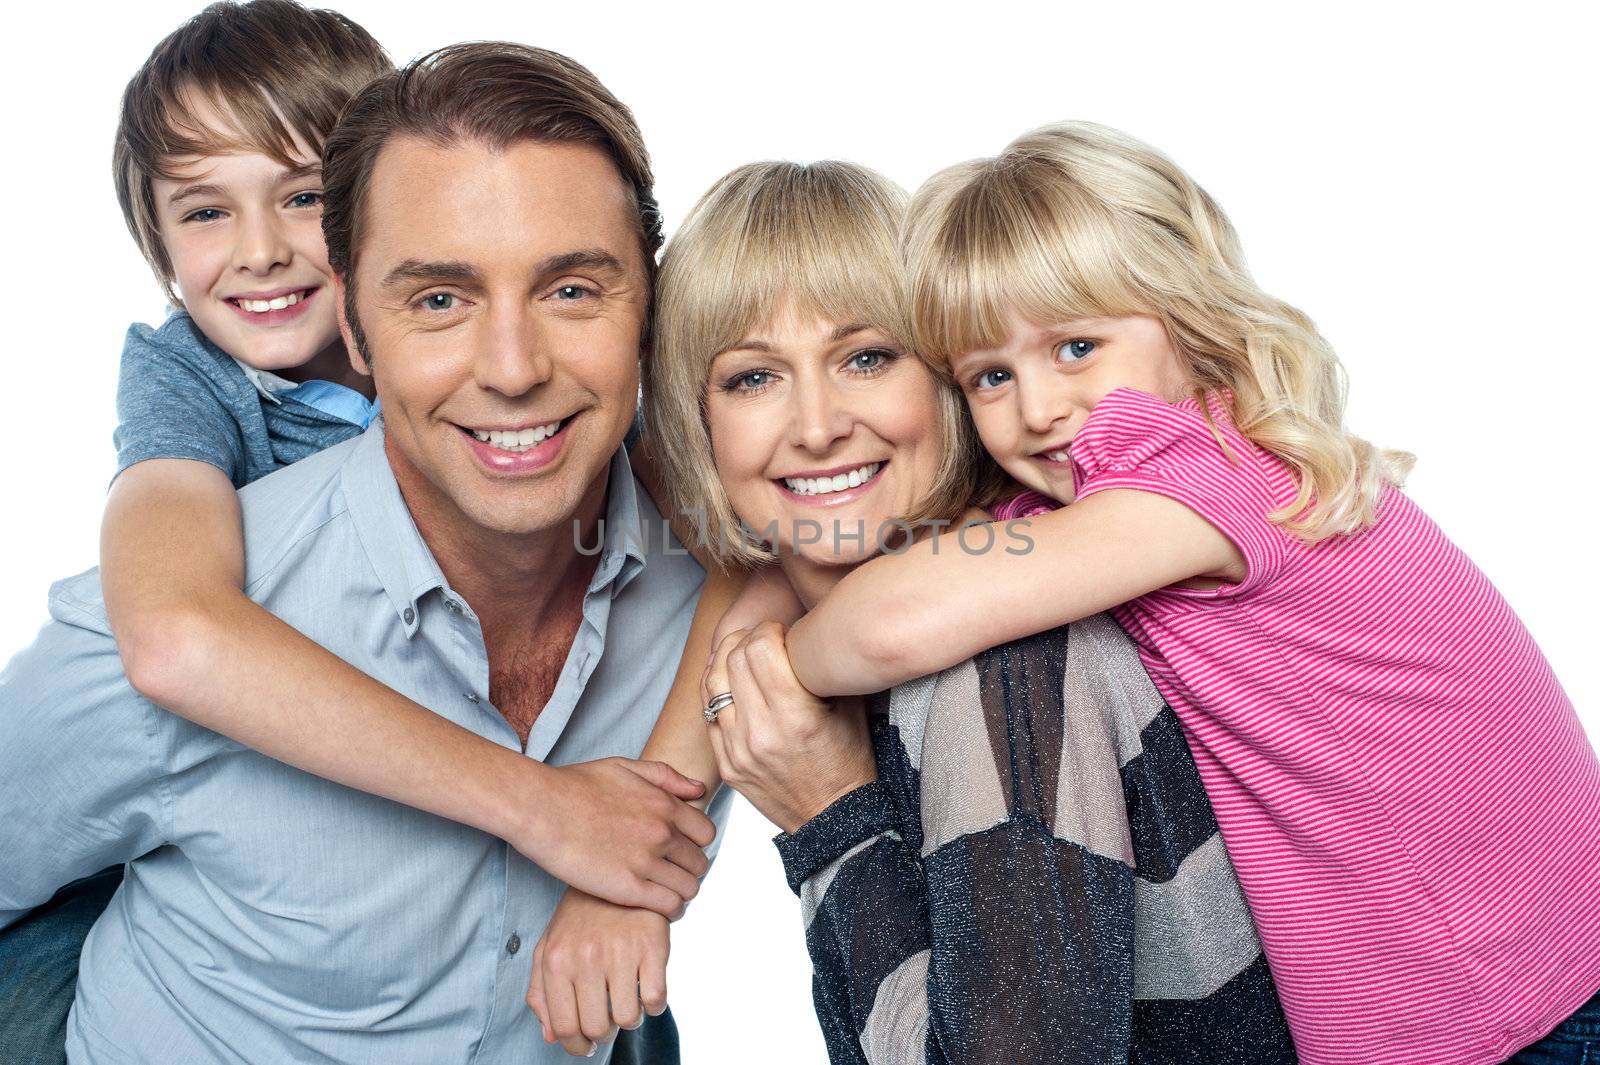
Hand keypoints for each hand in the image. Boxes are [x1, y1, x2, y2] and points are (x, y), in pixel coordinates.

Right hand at [508, 758, 715, 918]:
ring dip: (681, 891)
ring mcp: (646, 861)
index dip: (696, 843)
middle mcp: (662, 833)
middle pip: (700, 862)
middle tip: (672, 873)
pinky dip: (671, 910)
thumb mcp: (625, 767)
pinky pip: (669, 906)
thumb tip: (699, 789)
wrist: (540, 808)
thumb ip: (666, 777)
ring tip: (666, 892)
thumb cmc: (576, 785)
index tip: (682, 849)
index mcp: (665, 805)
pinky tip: (660, 908)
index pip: (706, 833)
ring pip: (689, 888)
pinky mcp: (627, 888)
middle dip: (689, 869)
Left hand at [527, 888, 669, 1057]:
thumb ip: (541, 993)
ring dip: (631, 1018)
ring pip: (628, 1018)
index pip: (564, 1027)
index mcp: (556, 961)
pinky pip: (656, 999)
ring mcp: (620, 951)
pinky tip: (647, 987)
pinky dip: (654, 1004)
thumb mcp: (549, 948)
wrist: (617, 868)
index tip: (586, 1045)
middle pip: (597, 1027)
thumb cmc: (581, 917)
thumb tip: (551, 1036)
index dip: (576, 1046)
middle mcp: (585, 958)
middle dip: (604, 1033)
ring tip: (628, 999)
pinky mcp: (652, 945)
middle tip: (608, 1019)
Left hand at [701, 622, 876, 834]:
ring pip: (712, 682)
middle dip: (747, 638)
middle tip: (763, 638)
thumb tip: (806, 633)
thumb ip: (825, 670)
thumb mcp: (851, 710)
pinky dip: (716, 689)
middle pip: (734, 659)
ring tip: (743, 653)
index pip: (760, 649)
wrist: (832, 818)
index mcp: (795, 717)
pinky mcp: (726, 763)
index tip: (781, 631)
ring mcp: (737, 750)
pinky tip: (730, 680)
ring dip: (726, 658)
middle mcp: (760, 733)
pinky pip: (708, 712)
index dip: (768, 629)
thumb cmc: (848, 764)